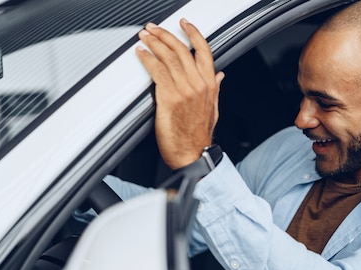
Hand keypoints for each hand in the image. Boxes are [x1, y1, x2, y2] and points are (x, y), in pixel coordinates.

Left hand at [136, 20, 224, 169]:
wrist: (193, 154)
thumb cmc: (199, 135)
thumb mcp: (214, 109)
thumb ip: (215, 88)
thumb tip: (219, 75)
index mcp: (210, 85)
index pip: (204, 51)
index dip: (193, 33)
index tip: (184, 25)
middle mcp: (198, 84)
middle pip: (182, 49)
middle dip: (166, 34)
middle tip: (154, 29)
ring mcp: (184, 90)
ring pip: (168, 57)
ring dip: (154, 43)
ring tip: (145, 36)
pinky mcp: (169, 98)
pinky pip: (156, 71)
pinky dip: (147, 59)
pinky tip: (142, 54)